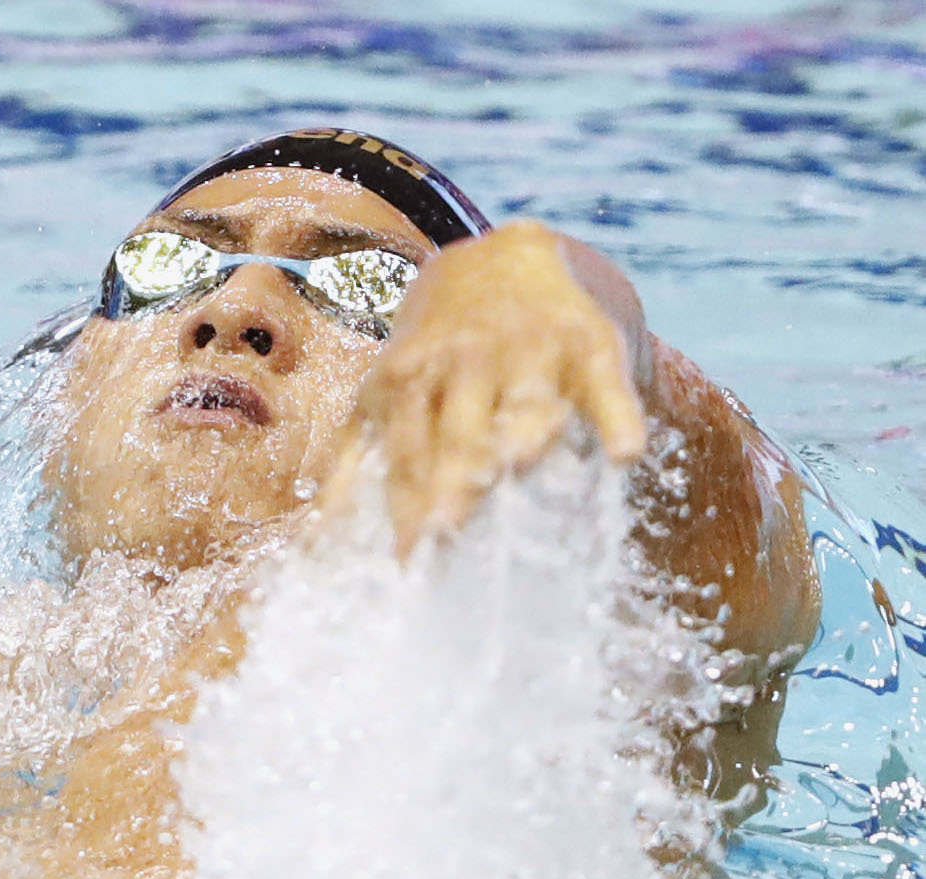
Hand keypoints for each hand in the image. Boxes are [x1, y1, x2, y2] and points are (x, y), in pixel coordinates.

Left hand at [328, 221, 648, 556]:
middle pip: (461, 430)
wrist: (505, 259)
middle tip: (447, 529)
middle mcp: (467, 361)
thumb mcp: (387, 395)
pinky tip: (625, 453)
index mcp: (411, 378)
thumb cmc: (437, 355)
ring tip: (521, 470)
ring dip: (524, 436)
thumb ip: (356, 466)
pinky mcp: (589, 344)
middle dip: (452, 476)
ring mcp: (530, 350)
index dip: (406, 506)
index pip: (408, 451)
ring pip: (527, 402)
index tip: (406, 561)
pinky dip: (617, 415)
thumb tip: (311, 549)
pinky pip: (605, 384)